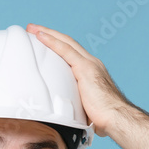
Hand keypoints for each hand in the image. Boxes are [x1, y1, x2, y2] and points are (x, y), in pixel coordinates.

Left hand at [27, 23, 132, 137]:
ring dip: (47, 33)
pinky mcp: (86, 68)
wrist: (116, 119)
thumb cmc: (103, 120)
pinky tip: (40, 36)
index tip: (41, 41)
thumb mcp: (84, 110)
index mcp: (91, 73)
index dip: (57, 46)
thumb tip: (63, 117)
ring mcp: (89, 64)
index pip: (71, 54)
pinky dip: (52, 41)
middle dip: (50, 34)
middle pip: (67, 43)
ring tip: (32, 29)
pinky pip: (66, 50)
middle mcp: (91, 64)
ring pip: (66, 42)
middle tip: (32, 29)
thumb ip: (74, 106)